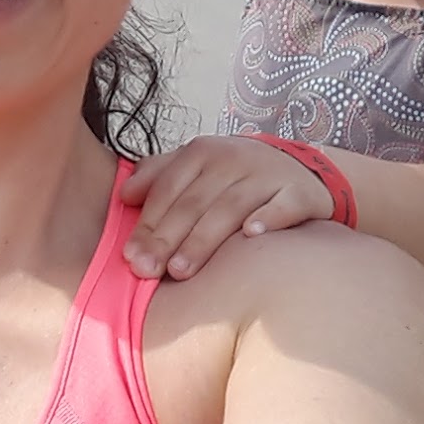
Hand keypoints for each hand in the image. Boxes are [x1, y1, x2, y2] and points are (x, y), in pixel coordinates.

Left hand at [120, 135, 334, 279]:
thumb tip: (124, 195)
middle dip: (167, 239)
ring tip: (181, 270)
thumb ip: (158, 177)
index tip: (131, 258)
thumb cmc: (234, 175)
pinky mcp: (299, 192)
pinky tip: (252, 234)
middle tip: (148, 271)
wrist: (297, 168)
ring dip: (204, 239)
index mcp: (201, 152)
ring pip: (230, 207)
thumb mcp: (196, 167)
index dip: (147, 224)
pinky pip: (283, 205)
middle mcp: (232, 158)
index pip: (167, 190)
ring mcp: (267, 174)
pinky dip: (269, 218)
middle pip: (193, 203)